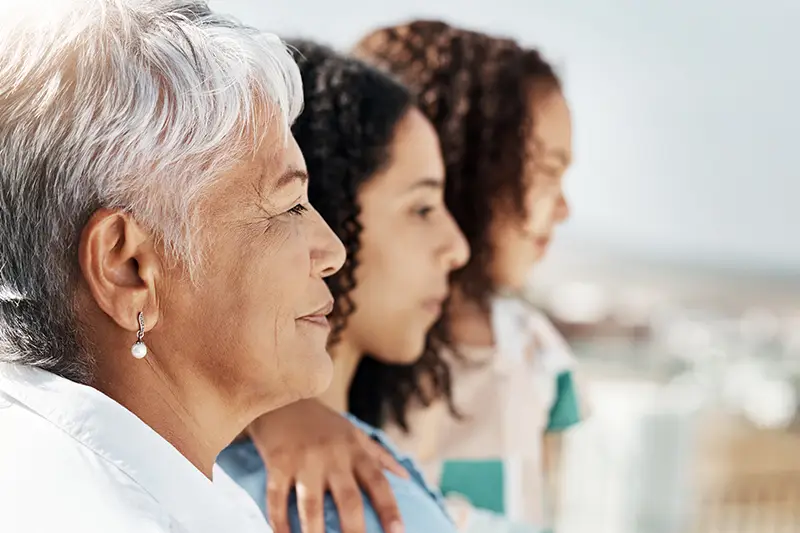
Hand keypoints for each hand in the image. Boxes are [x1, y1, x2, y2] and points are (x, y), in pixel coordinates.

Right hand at [247, 399, 407, 532]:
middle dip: (354, 529)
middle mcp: (332, 456)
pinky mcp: (277, 463)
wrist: (281, 397)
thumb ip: (379, 455)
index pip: (377, 481)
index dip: (389, 508)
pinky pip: (277, 499)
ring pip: (310, 505)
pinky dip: (279, 523)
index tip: (399, 532)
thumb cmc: (322, 422)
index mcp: (354, 449)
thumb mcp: (353, 432)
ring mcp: (303, 460)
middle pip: (347, 499)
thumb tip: (407, 478)